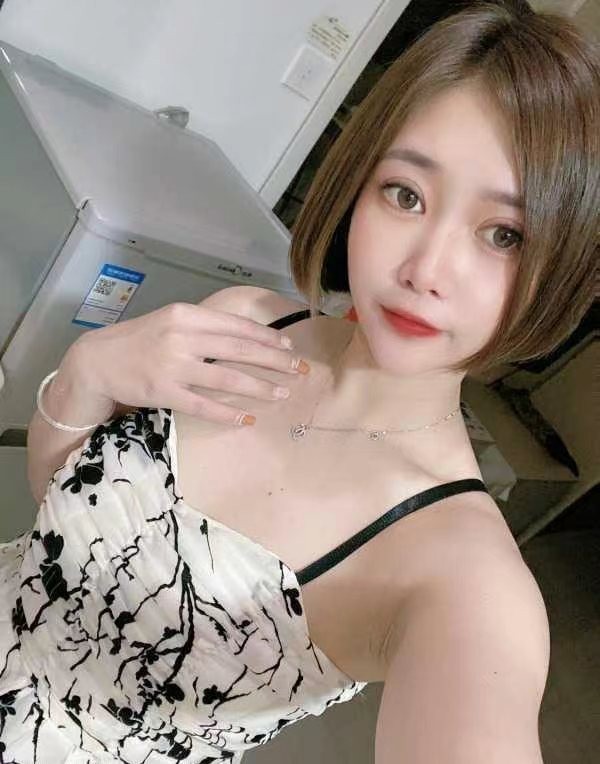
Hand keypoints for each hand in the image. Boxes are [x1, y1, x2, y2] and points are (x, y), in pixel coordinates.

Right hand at [65, 302, 307, 425]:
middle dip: (273, 360)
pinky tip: (247, 418)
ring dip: (258, 387)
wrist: (97, 361)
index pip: (236, 326)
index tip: (288, 347)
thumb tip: (247, 337)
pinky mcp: (163, 393)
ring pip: (226, 378)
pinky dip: (228, 413)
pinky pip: (203, 406)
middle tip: (299, 370)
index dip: (266, 337)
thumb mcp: (171, 322)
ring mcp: (172, 366)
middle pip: (238, 350)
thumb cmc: (140, 341)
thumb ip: (204, 327)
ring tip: (282, 393)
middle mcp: (181, 338)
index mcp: (186, 315)